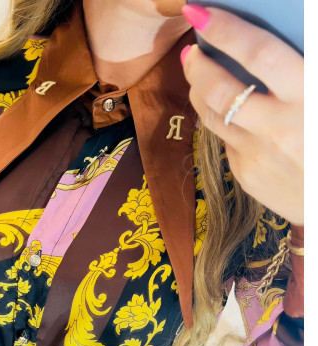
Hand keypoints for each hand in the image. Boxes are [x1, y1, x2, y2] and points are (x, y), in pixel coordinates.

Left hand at [181, 6, 303, 225]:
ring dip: (199, 92)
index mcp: (309, 100)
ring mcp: (257, 157)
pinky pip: (226, 141)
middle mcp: (278, 130)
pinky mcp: (247, 177)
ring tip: (197, 74)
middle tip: (190, 50)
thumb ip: (304, 72)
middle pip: (220, 90)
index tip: (199, 12)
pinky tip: (226, 113)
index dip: (225, 30)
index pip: (259, 54)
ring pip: (212, 117)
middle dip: (198, 66)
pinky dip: (222, 122)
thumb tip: (279, 44)